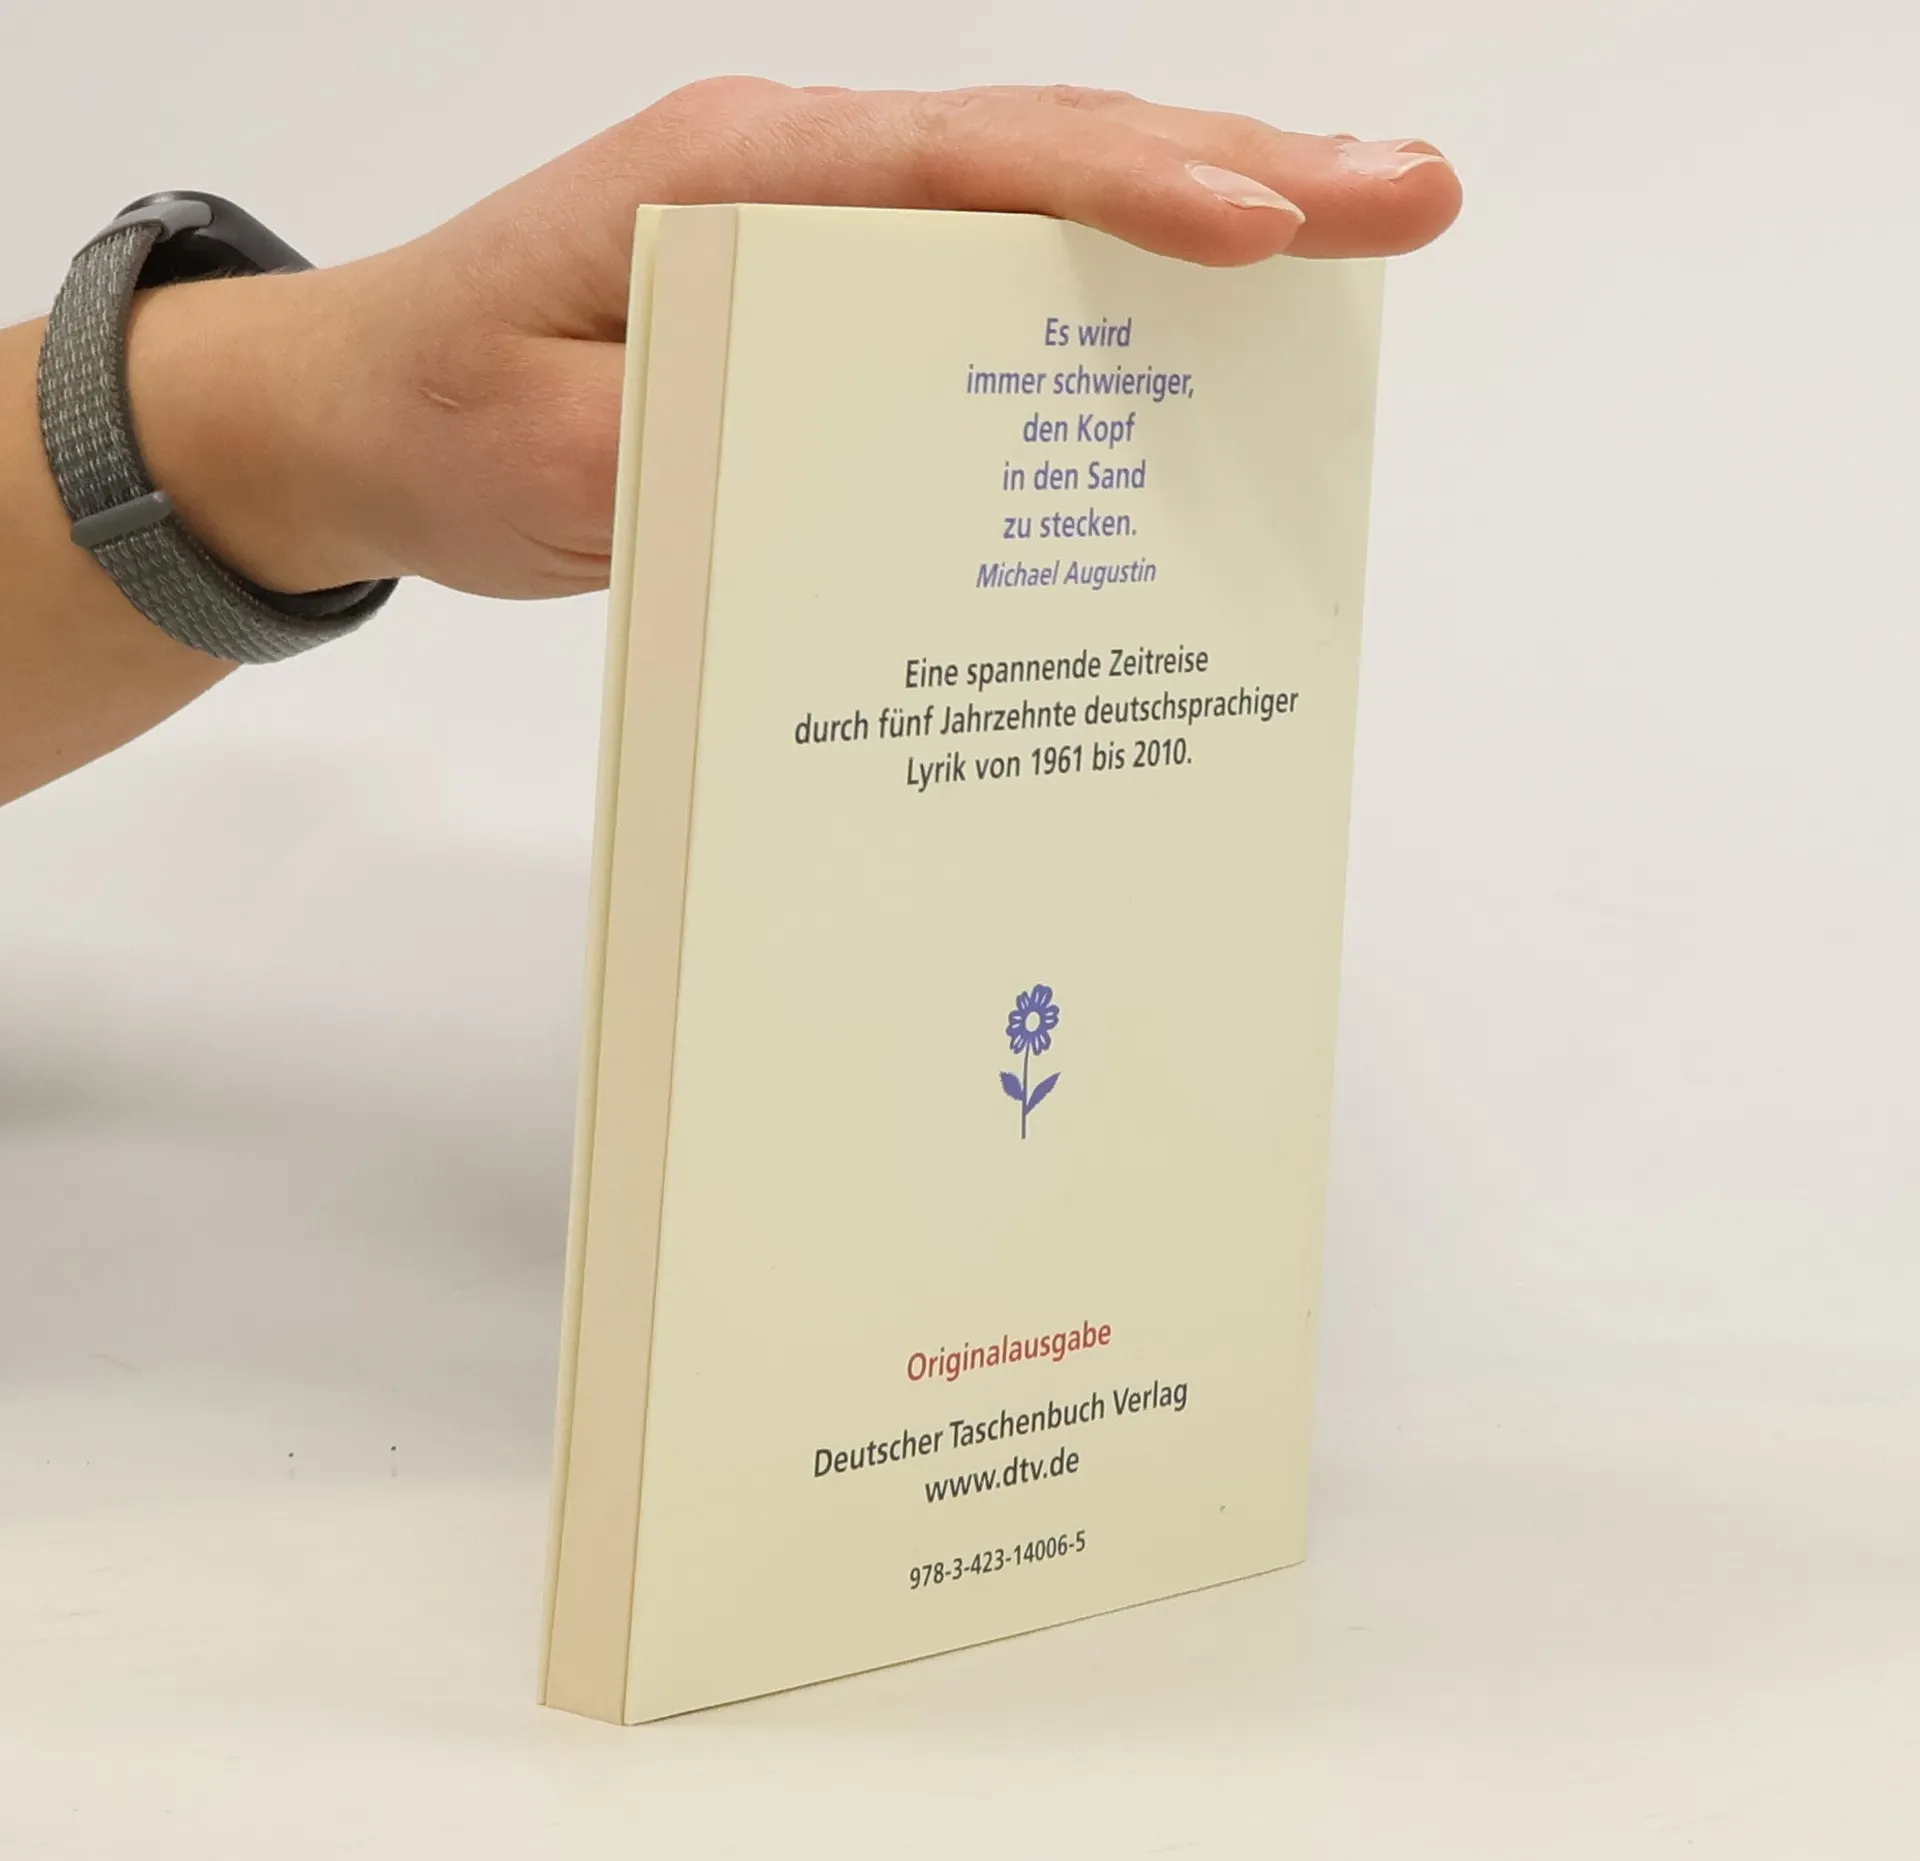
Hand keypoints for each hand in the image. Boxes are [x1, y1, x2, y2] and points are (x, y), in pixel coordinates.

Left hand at [130, 79, 1460, 604]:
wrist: (365, 416)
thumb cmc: (439, 415)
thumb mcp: (539, 453)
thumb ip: (679, 448)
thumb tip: (836, 458)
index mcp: (737, 181)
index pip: (963, 165)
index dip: (1125, 191)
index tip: (1266, 222)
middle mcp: (800, 184)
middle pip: (1044, 157)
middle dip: (1236, 174)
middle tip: (1409, 194)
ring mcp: (825, 239)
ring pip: (1038, 211)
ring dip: (1200, 224)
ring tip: (1359, 236)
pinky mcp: (834, 310)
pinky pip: (991, 289)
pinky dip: (1106, 297)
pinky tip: (1202, 332)